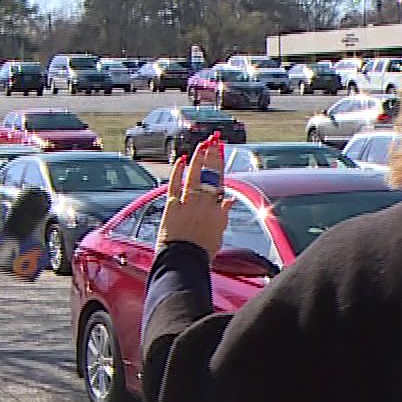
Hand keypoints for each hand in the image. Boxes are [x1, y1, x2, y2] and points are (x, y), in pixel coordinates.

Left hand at [155, 138, 225, 256]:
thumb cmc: (201, 252)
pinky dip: (178, 172)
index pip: (220, 181)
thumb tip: (229, 201)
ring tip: (201, 145)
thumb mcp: (218, 233)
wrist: (185, 260)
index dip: (219, 164)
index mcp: (217, 209)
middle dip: (211, 155)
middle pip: (210, 174)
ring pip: (195, 175)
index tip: (220, 151)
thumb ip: (223, 215)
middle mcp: (205, 203)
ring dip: (198, 158)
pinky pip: (175, 184)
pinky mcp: (173, 206)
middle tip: (213, 140)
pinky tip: (180, 160)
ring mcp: (189, 203)